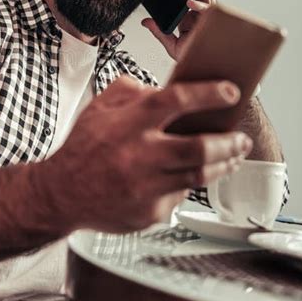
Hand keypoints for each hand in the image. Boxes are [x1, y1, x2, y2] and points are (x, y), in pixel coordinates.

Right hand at [40, 76, 252, 232]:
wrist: (61, 194)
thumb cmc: (82, 149)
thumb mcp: (98, 107)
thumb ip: (129, 90)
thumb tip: (160, 88)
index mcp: (128, 123)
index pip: (176, 101)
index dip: (208, 94)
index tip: (230, 92)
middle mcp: (139, 155)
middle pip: (198, 147)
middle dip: (229, 142)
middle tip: (241, 138)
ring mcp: (145, 186)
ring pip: (198, 175)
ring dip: (223, 165)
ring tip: (233, 156)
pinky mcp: (149, 212)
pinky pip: (180, 196)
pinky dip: (188, 184)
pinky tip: (190, 176)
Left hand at [141, 0, 216, 61]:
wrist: (199, 73)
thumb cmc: (191, 59)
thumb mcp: (171, 44)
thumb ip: (159, 31)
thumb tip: (145, 22)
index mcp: (190, 17)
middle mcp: (200, 16)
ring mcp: (208, 19)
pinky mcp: (214, 24)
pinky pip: (211, 11)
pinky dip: (201, 5)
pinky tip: (190, 3)